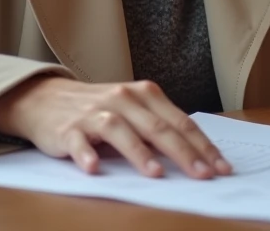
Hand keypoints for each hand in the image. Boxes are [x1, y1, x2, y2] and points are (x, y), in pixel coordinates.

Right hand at [0, 76, 231, 178]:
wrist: (47, 99)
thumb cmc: (99, 109)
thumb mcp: (133, 110)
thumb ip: (159, 126)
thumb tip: (197, 155)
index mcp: (144, 95)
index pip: (181, 123)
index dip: (203, 146)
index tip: (222, 168)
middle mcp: (123, 100)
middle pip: (158, 127)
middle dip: (184, 153)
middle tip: (203, 175)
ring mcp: (94, 113)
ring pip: (121, 130)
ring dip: (139, 153)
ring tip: (156, 173)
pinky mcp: (68, 129)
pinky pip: (78, 143)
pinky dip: (86, 154)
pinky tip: (94, 168)